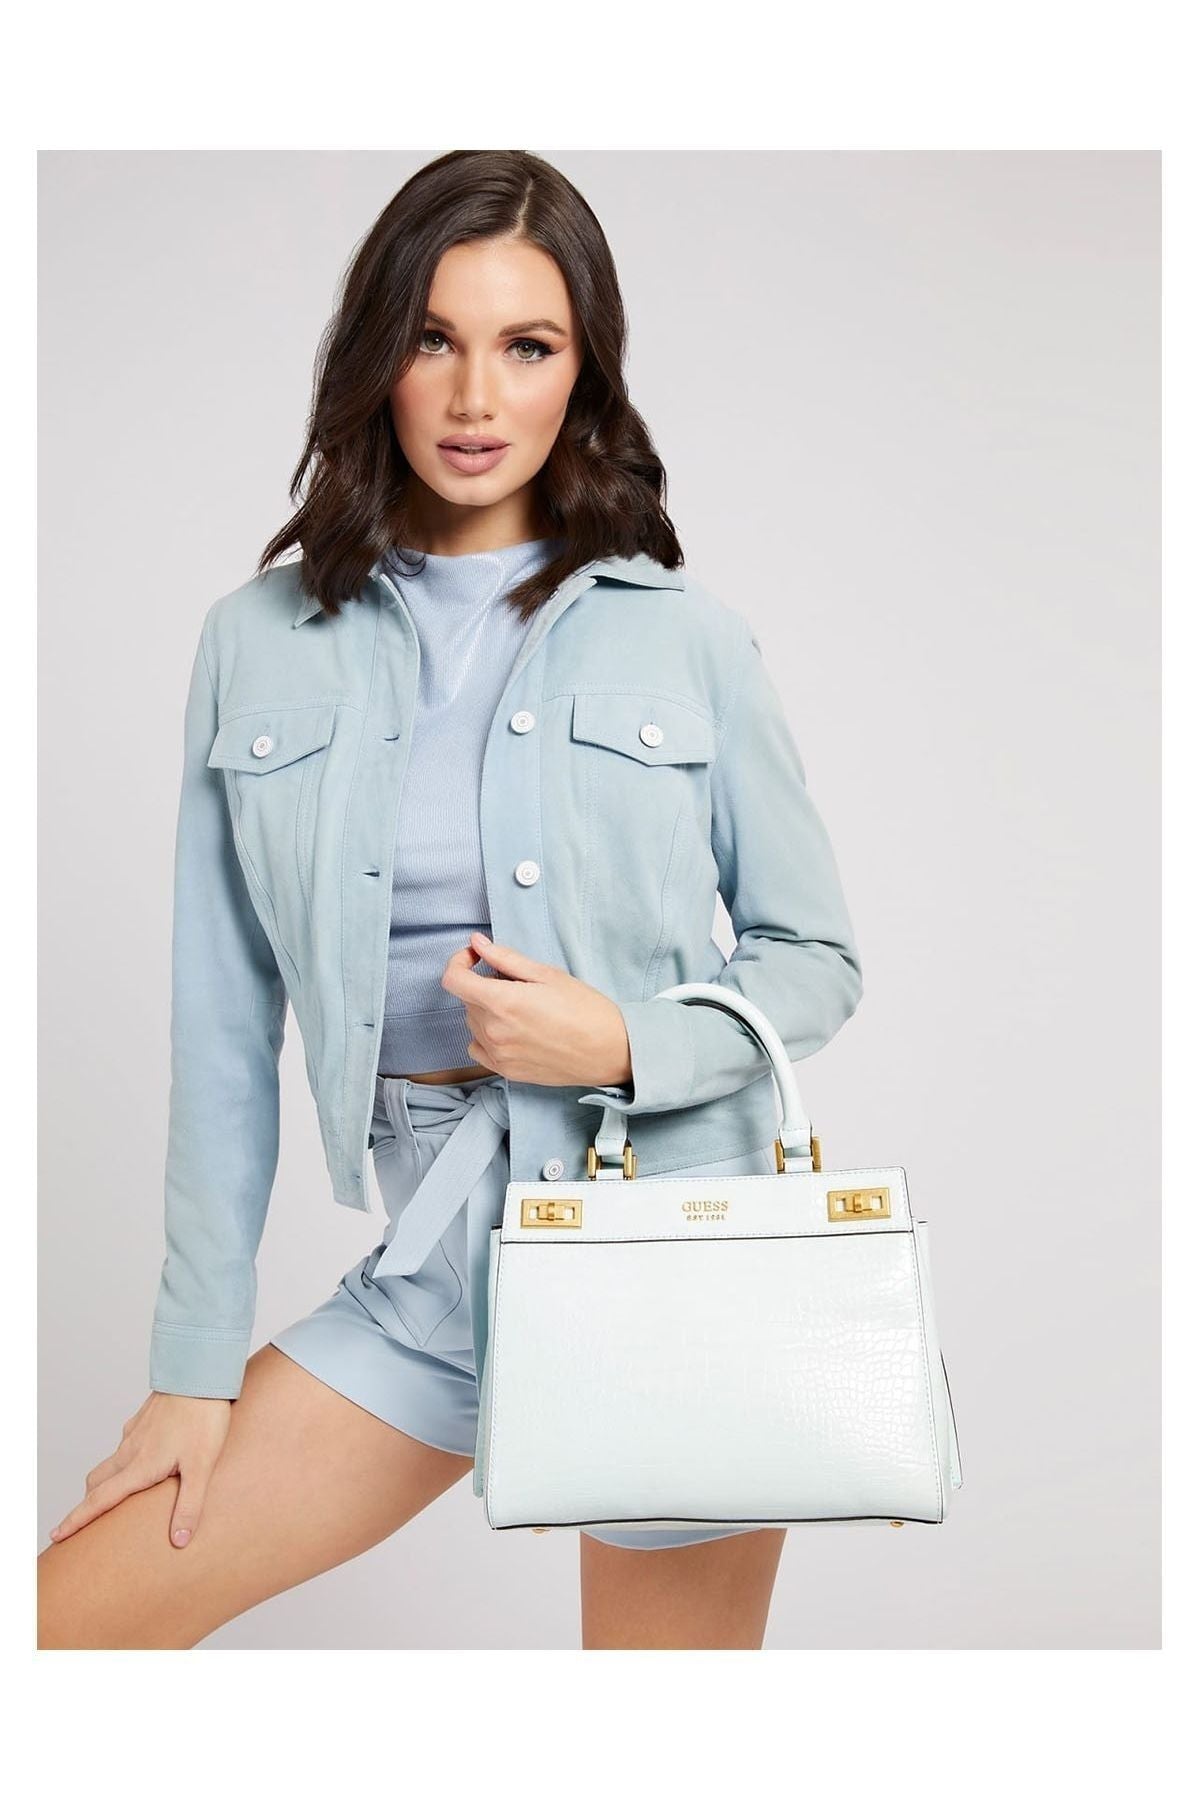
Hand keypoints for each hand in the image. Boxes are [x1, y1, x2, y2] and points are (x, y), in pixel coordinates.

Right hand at [47, 1390, 232, 1549]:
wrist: (202, 1373)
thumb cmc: (204, 1419)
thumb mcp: (202, 1467)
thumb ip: (189, 1505)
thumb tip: (179, 1542)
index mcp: (140, 1466)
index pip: (100, 1499)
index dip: (77, 1519)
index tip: (57, 1535)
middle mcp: (130, 1450)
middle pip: (98, 1482)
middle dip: (88, 1503)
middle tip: (83, 1522)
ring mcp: (135, 1432)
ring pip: (111, 1462)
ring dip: (106, 1481)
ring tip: (115, 1497)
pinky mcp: (144, 1419)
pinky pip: (126, 1444)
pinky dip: (124, 1460)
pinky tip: (142, 1462)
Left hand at [441, 932, 633, 1087]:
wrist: (610, 1051)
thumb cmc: (585, 1009)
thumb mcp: (547, 974)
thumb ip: (506, 958)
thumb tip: (477, 944)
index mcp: (503, 1002)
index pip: (453, 980)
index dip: (459, 962)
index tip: (475, 958)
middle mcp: (494, 1031)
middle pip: (467, 1000)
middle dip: (484, 985)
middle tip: (517, 984)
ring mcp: (498, 1054)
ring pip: (473, 1023)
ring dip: (487, 1010)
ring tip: (521, 1009)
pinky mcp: (506, 1071)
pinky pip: (478, 1048)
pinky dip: (487, 1035)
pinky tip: (512, 1031)